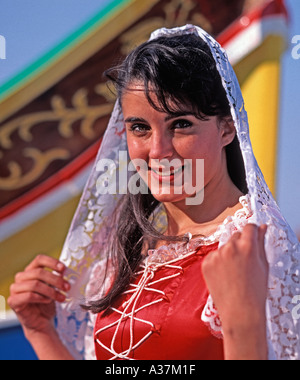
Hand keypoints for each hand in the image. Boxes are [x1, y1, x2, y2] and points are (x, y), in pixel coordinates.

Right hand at [8, 255, 69, 336]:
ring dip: (51, 291)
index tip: (64, 269)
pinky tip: (48, 301)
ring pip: (35, 284)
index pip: (39, 259)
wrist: (41, 321)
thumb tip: (65, 272)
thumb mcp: (54, 287)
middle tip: (67, 287)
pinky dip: (41, 298)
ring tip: (61, 297)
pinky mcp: (13, 301)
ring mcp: (15, 288)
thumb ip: (58, 278)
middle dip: (56, 279)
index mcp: (31, 270)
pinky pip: (28, 296)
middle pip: (39, 272)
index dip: (52, 262)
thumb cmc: (47, 302)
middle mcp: (21, 277)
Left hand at [202, 224, 268, 358]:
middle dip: (240, 244)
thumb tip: (262, 227)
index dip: (252, 232)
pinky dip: (217, 263)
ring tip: (233, 272)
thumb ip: (261, 243)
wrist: (239, 312)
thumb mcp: (263, 265)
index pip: (249, 227)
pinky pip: (213, 256)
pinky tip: (224, 275)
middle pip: (235, 236)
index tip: (252, 236)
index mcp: (247, 246)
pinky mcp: (205, 263)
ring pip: (224, 247)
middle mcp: (230, 247)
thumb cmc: (255, 291)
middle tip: (244, 262)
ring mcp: (216, 255)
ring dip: (228, 254)